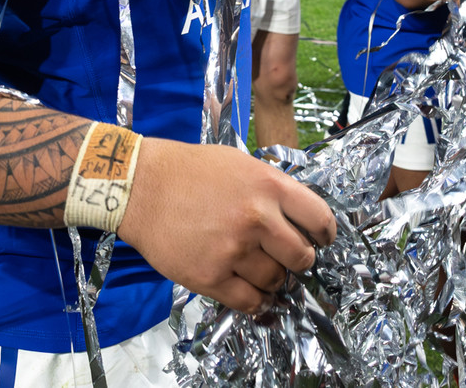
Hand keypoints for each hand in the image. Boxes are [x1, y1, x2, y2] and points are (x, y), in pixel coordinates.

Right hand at [118, 139, 335, 315]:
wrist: (140, 186)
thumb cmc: (188, 171)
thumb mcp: (239, 164)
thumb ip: (272, 188)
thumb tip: (299, 217)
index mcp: (268, 186)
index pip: (319, 218)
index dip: (325, 234)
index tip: (320, 240)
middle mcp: (256, 218)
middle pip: (302, 257)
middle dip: (299, 260)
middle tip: (287, 258)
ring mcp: (233, 250)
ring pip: (275, 281)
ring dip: (272, 278)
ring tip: (256, 267)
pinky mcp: (210, 276)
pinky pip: (249, 301)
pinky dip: (255, 300)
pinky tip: (250, 290)